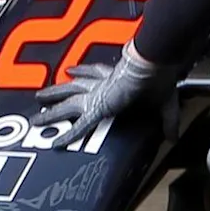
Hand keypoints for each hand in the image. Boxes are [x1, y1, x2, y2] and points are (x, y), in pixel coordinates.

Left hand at [38, 50, 165, 135]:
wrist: (151, 67)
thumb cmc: (158, 76)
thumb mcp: (165, 102)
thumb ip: (167, 120)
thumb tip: (173, 136)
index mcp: (115, 77)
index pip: (94, 73)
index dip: (82, 71)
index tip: (71, 71)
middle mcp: (100, 84)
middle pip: (73, 87)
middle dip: (56, 91)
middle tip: (40, 95)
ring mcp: (95, 95)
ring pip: (66, 103)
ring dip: (50, 108)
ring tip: (36, 114)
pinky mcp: (97, 108)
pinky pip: (79, 126)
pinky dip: (68, 135)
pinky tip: (55, 143)